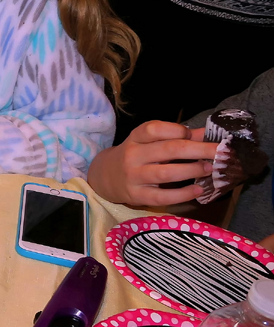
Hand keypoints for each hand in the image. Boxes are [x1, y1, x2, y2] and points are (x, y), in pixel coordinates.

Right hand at [86, 121, 216, 206]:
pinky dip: (182, 194)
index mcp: (136, 138)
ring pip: (166, 173)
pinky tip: (198, 190)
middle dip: (198, 150)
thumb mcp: (149, 142)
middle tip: (221, 152)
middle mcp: (133, 155)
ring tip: (210, 169)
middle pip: (168, 150)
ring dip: (192, 170)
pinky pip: (162, 197)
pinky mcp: (136, 196)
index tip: (195, 135)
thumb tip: (207, 134)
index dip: (178, 130)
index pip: (155, 129)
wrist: (105, 177)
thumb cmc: (135, 156)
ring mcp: (133, 176)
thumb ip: (176, 137)